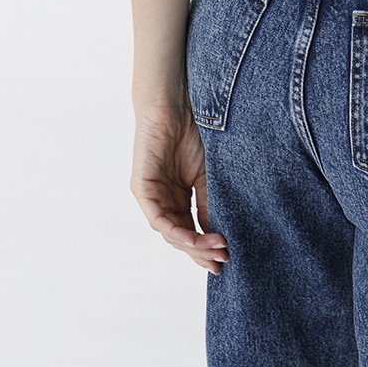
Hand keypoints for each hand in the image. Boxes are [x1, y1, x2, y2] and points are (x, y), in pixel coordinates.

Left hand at [131, 103, 227, 274]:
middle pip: (181, 237)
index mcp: (179, 197)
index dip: (206, 248)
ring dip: (193, 244)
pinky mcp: (142, 189)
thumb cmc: (194, 133)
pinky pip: (158, 218)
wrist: (177, 105)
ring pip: (170, 232)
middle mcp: (164, 200)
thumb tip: (221, 236)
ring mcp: (152, 196)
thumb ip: (209, 204)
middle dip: (201, 252)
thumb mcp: (208, 175)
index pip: (191, 231)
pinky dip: (175, 231)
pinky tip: (192, 238)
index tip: (225, 260)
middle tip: (222, 261)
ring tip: (216, 248)